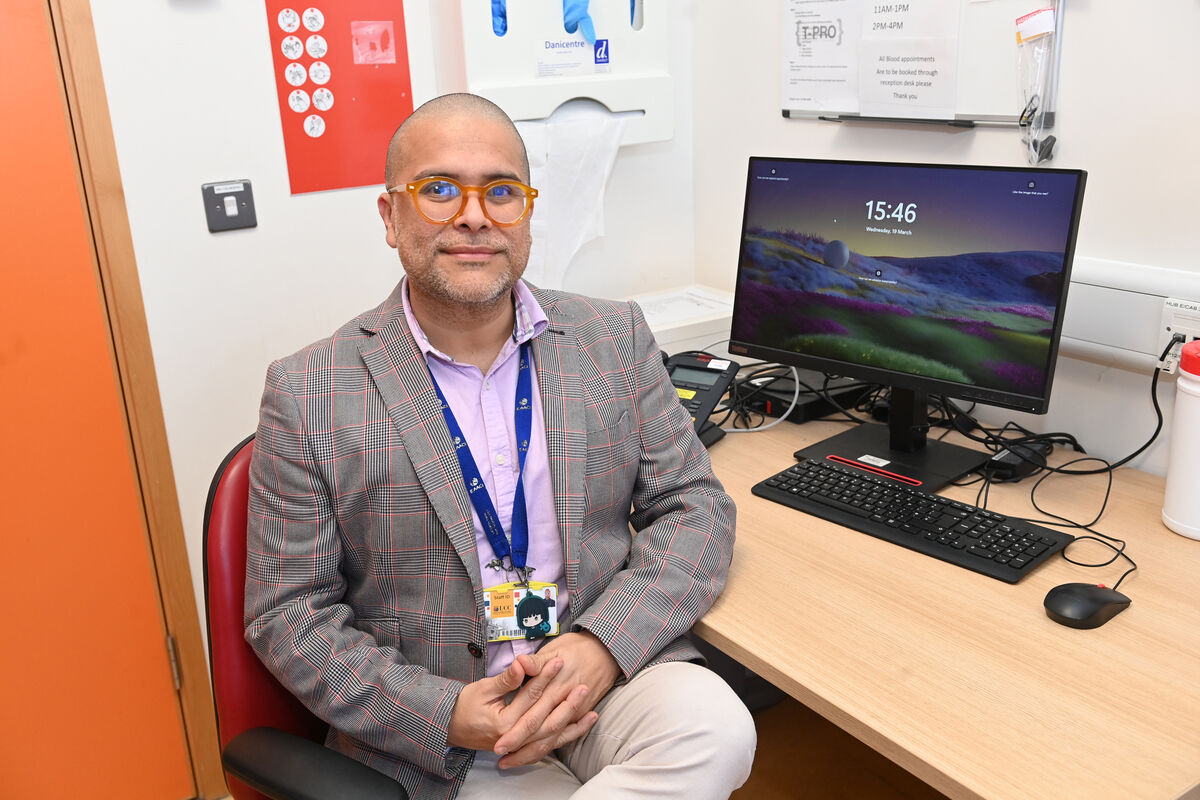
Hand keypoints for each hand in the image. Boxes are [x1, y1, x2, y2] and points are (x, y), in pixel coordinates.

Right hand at [446, 655, 596, 758]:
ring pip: (552, 736)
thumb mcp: (483, 688)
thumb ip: (507, 679)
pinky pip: (549, 744)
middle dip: (567, 702)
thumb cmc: (465, 706)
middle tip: (583, 684)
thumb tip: (523, 664)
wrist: (452, 727)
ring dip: (573, 724)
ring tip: (592, 711)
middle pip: (547, 719)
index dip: (545, 677)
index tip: (559, 661)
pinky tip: (581, 726)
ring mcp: (520, 744)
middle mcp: (515, 736)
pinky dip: (566, 735)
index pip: (531, 697)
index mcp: (504, 722)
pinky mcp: (523, 746)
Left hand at [493, 631, 620, 765]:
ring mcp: (574, 712)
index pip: (532, 717)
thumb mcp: (553, 649)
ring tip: (512, 761)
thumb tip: (520, 663)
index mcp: (556, 689)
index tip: (500, 745)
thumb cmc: (577, 647)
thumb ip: (536, 661)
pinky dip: (548, 745)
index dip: (516, 733)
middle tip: (501, 758)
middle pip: (540, 733)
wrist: (605, 650)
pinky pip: (564, 735)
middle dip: (520, 748)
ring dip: (532, 752)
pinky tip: (535, 752)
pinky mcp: (581, 714)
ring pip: (551, 739)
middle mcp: (565, 705)